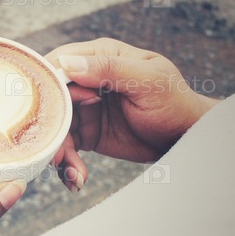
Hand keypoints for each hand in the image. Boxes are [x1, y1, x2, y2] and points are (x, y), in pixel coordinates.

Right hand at [46, 38, 217, 162]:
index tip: (52, 111)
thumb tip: (68, 63)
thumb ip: (110, 69)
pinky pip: (65, 145)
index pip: (60, 62)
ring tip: (73, 173)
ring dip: (59, 152)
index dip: (49, 85)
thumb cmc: (174, 101)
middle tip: (57, 153)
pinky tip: (77, 178)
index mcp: (100, 57)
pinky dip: (67, 163)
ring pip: (55, 125)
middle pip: (51, 98)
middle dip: (50, 127)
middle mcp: (86, 80)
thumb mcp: (147, 81)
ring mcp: (84, 107)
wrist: (185, 137)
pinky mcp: (86, 132)